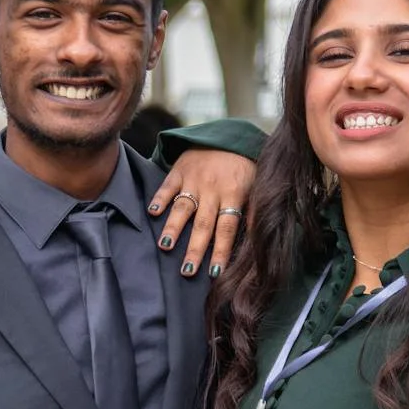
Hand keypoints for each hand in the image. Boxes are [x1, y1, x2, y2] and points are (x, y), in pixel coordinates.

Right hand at [149, 147, 253, 277]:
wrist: (229, 135)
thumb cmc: (245, 168)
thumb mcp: (257, 187)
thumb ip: (253, 213)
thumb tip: (256, 242)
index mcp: (234, 194)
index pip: (227, 228)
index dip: (221, 251)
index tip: (215, 273)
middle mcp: (213, 189)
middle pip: (203, 224)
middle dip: (195, 248)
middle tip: (187, 270)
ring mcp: (194, 179)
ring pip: (183, 207)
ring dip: (174, 227)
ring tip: (165, 246)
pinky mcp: (179, 170)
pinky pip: (167, 186)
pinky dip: (159, 198)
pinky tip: (152, 212)